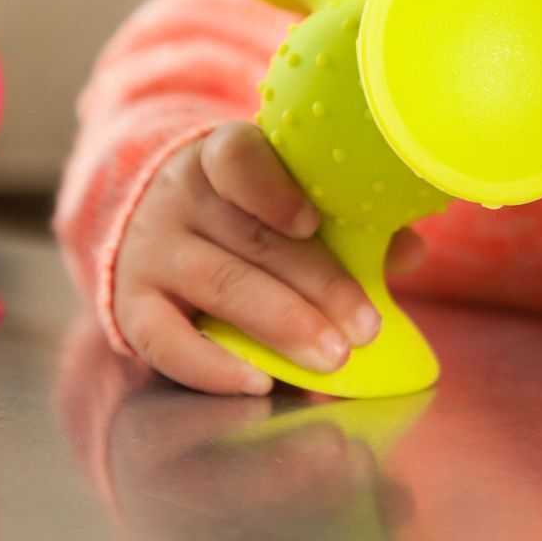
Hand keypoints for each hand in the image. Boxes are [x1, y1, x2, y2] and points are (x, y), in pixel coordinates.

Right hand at [113, 122, 424, 394]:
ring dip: (283, 326)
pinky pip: (164, 340)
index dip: (273, 189)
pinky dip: (212, 366)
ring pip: (220, 286)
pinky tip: (258, 382)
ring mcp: (152, 251)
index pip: (237, 158)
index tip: (311, 221)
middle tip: (364, 327)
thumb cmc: (241, 214)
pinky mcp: (132, 304)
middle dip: (316, 285)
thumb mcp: (282, 200)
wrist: (148, 223)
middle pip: (251, 238)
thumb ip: (346, 224)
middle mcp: (181, 198)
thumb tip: (409, 251)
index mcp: (222, 158)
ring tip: (334, 356)